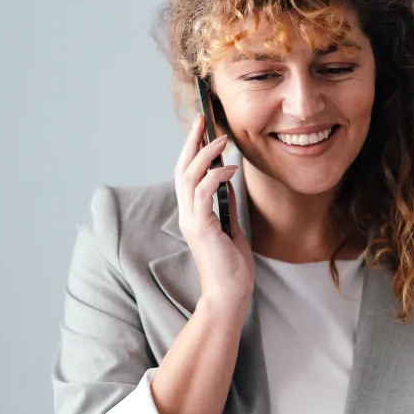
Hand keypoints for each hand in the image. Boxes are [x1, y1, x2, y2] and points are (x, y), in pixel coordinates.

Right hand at [174, 113, 254, 309]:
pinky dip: (216, 175)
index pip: (186, 174)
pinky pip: (203, 192)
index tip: (202, 128)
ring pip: (189, 176)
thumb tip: (227, 179)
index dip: (191, 149)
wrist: (230, 295)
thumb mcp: (231, 227)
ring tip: (222, 139)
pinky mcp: (201, 228)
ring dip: (205, 154)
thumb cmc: (232, 267)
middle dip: (192, 141)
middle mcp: (186, 215)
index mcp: (192, 214)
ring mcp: (191, 221)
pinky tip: (231, 168)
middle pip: (182, 169)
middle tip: (203, 118)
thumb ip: (224, 203)